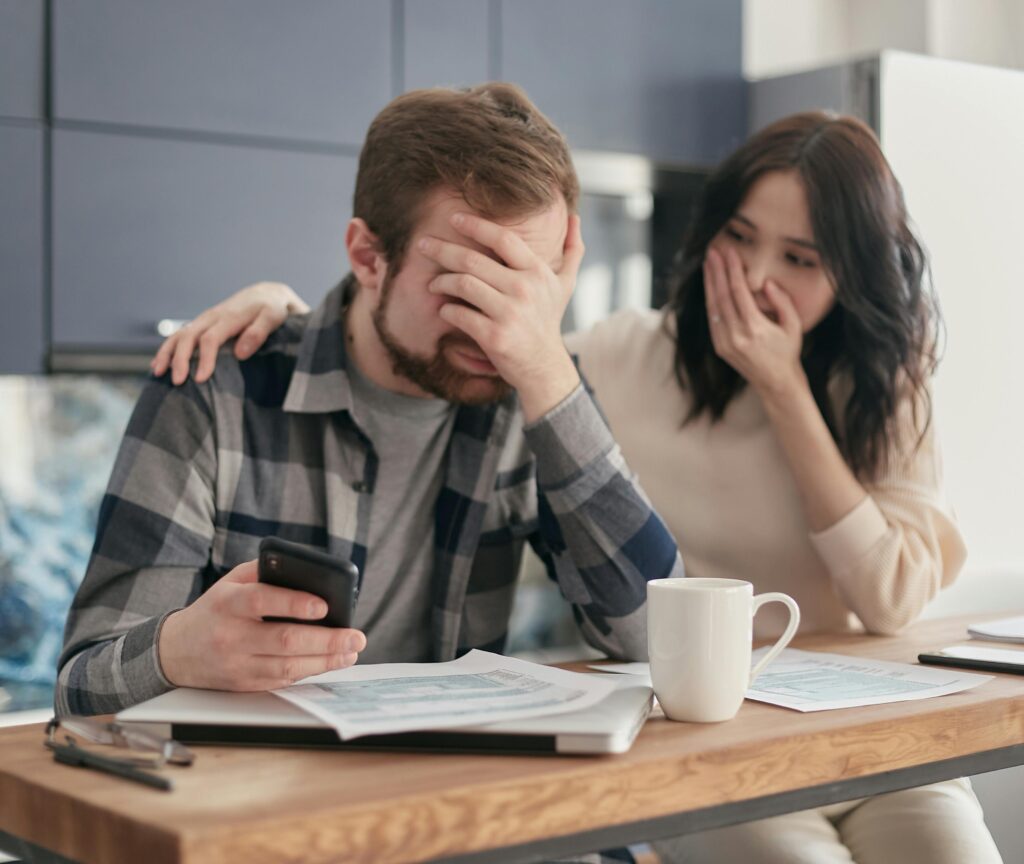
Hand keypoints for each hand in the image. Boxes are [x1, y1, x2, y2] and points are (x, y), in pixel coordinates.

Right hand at [151, 282, 308, 385]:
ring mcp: (204, 320)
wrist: (265, 295)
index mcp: (229, 317)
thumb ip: (258, 333)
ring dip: (167, 354)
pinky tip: (158, 365)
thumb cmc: (272, 309)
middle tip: (177, 381)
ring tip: (158, 373)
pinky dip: (167, 350)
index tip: (200, 379)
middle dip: (179, 359)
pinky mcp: (202, 325)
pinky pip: (180, 336)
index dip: (204, 359)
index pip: (211, 339)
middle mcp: (212, 317)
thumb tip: (240, 353)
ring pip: (179, 335)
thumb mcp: (272, 317)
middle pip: (188, 337)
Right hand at [157, 560, 365, 690]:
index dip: (294, 603)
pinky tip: (332, 662)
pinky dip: (311, 671)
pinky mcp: (244, 684)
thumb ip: (265, 572)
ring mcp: (236, 664)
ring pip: (287, 666)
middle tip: (356, 637)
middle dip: (326, 640)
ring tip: (351, 651)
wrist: (175, 651)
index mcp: (227, 603)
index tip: (324, 606)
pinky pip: (283, 679)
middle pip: (283, 640)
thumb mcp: (231, 582)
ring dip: (325, 660)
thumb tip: (309, 570)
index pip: (262, 601)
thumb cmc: (216, 609)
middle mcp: (230, 635)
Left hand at [420, 211, 584, 420]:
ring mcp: (510, 313)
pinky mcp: (494, 336)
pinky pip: (460, 314)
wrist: (544, 366)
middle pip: (473, 260)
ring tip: (434, 283)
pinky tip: (443, 309)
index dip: (475, 225)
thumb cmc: (548, 320)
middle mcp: (525, 289)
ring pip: (463, 284)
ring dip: (441, 281)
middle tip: (423, 245)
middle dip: (442, 250)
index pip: (502, 239)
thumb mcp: (565, 285)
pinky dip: (446, 309)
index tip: (453, 218)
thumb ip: (572, 250)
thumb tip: (575, 217)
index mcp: (537, 272)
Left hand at [705, 246, 804, 398]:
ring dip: (709, 284)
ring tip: (708, 264)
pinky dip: (711, 301)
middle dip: (716, 272)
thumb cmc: (788, 352)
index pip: (738, 291)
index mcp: (754, 328)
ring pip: (713, 307)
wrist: (776, 383)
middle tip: (712, 252)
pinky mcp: (720, 348)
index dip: (732, 270)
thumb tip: (766, 283)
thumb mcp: (793, 325)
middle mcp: (736, 336)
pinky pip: (713, 319)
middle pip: (721, 296)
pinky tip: (711, 287)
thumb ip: (782, 302)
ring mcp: (725, 343)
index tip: (729, 253)